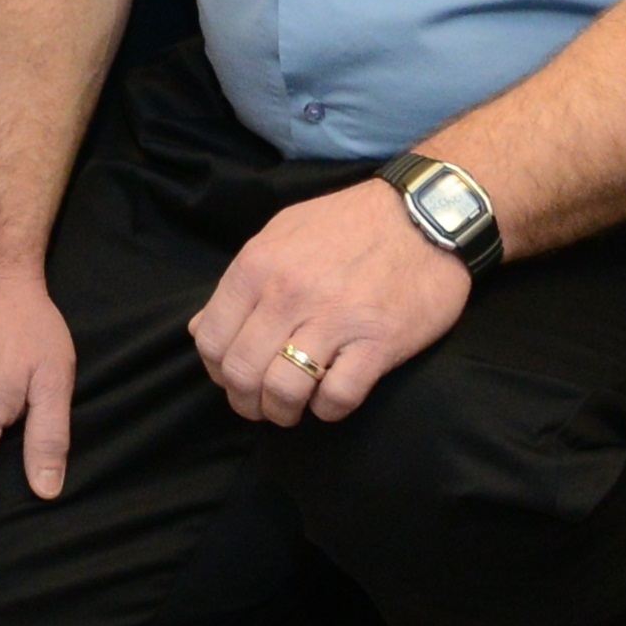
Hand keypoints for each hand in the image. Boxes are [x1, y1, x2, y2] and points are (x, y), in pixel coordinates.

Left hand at [186, 180, 468, 429]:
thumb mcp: (281, 234)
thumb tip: (201, 329)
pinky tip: (332, 397)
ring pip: (284, 391)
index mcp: (258, 266)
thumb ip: (241, 281)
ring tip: (294, 407)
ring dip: (284, 411)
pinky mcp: (378, 343)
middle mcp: (289, 294)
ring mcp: (333, 320)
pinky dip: (329, 409)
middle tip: (263, 404)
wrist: (424, 214)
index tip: (236, 378)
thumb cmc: (348, 224)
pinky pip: (338, 397)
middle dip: (246, 401)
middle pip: (242, 373)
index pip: (211, 340)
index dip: (218, 372)